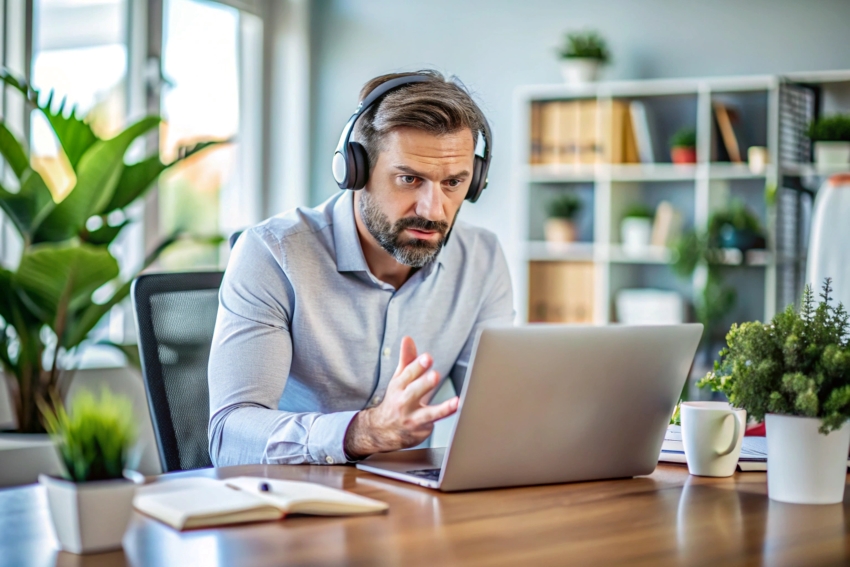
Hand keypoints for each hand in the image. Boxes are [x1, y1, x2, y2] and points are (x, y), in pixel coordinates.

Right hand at [344, 336, 458, 458]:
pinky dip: (443, 419)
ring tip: (455, 403)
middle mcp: (403, 403)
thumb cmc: (395, 400)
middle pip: (414, 392)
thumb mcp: (398, 380)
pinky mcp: (421, 432)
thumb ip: (407, 360)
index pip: (407, 374)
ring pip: (428, 414)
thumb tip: (408, 338)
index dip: (418, 365)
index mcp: (398, 387)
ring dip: (442, 409)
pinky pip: (433, 425)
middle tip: (435, 375)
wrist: (382, 431)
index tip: (428, 357)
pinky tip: (456, 411)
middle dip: (424, 384)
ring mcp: (412, 419)